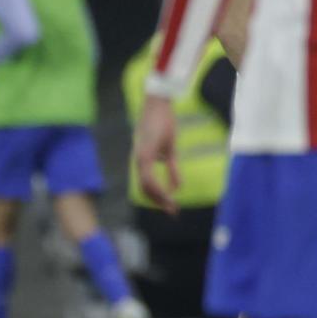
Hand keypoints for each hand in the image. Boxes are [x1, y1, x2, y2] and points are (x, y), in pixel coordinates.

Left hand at [133, 96, 180, 214]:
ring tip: (172, 206)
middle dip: (159, 202)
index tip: (170, 207)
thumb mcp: (170, 149)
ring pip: (146, 185)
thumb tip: (177, 185)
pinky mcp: (146, 152)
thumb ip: (172, 167)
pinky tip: (170, 191)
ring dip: (159, 197)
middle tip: (173, 212)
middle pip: (145, 189)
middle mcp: (139, 161)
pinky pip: (149, 175)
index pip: (147, 186)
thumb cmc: (164, 123)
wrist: (158, 105)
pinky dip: (158, 186)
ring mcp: (141, 157)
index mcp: (144, 161)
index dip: (158, 198)